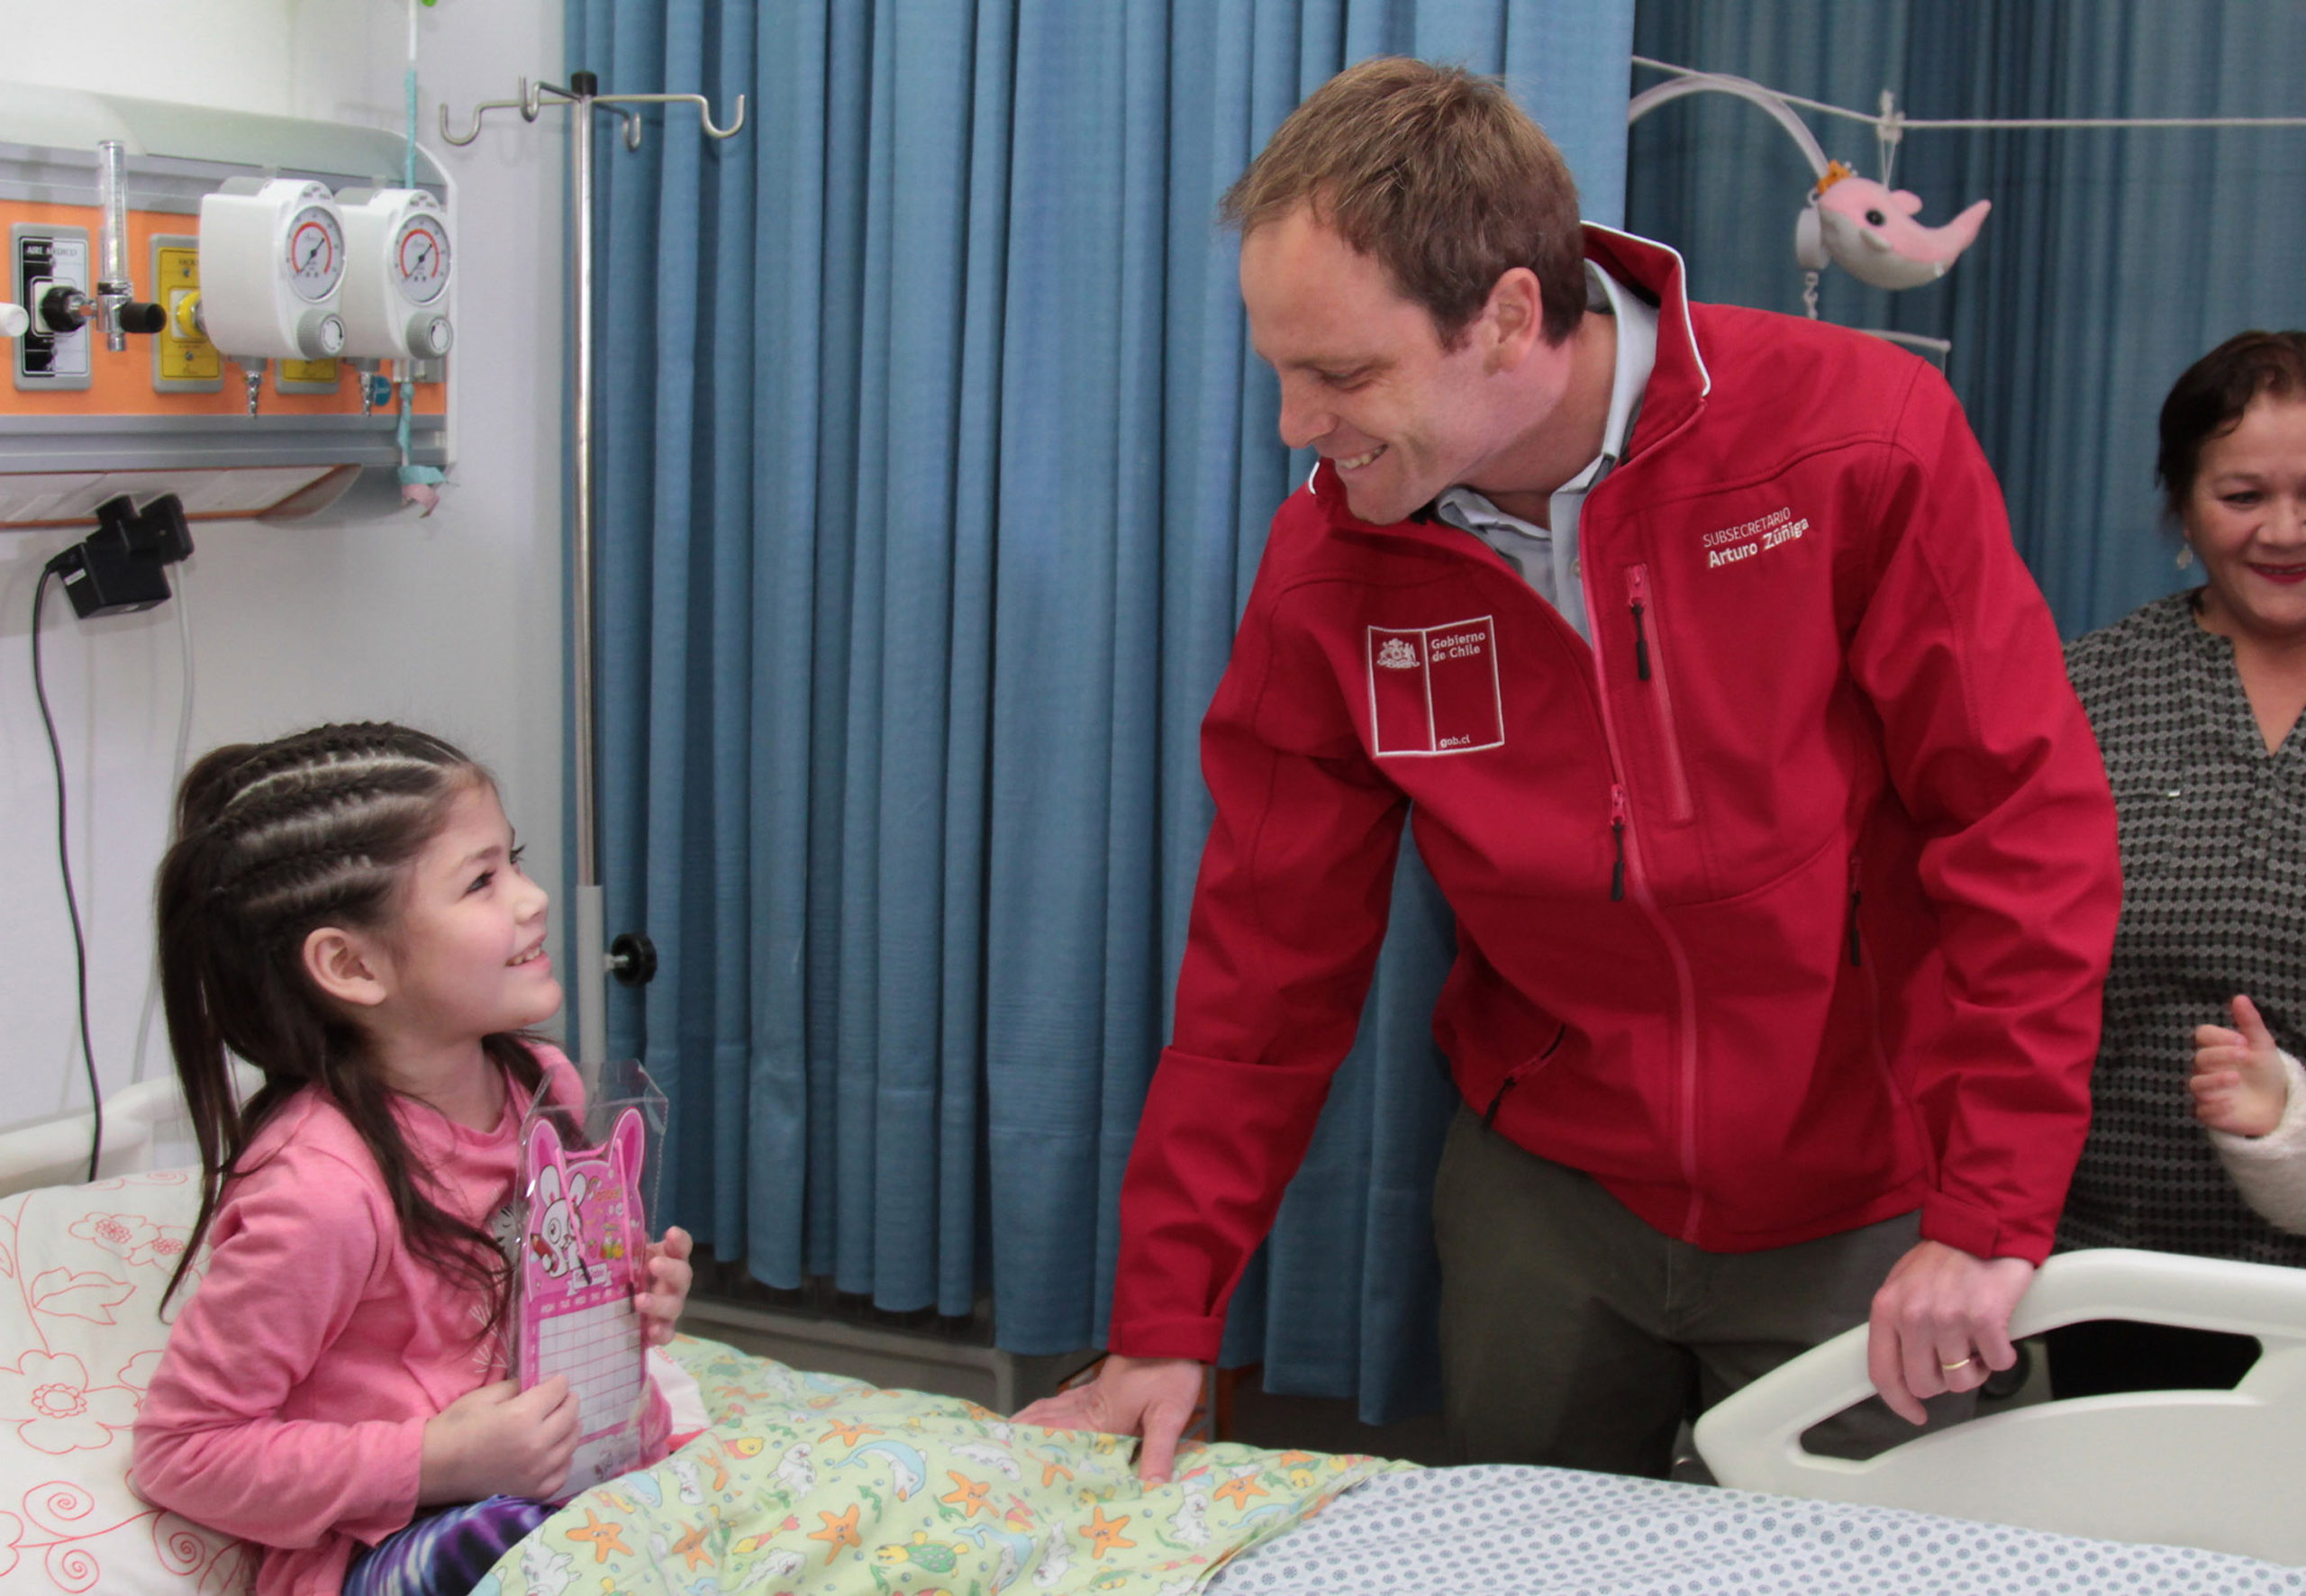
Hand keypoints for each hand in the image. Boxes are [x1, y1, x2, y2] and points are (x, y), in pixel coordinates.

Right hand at [418, 1377, 578, 1503]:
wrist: (434, 1469)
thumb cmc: (455, 1428)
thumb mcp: (484, 1397)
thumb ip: (516, 1388)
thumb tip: (537, 1387)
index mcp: (523, 1416)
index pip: (558, 1392)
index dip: (558, 1383)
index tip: (557, 1382)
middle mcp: (537, 1444)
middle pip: (570, 1416)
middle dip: (568, 1402)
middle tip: (562, 1399)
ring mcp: (538, 1472)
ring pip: (571, 1443)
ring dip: (569, 1428)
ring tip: (560, 1423)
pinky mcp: (534, 1492)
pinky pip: (562, 1472)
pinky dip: (563, 1458)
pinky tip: (554, 1452)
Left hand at [634, 1226, 693, 1345]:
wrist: (622, 1311)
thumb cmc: (626, 1276)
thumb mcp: (624, 1261)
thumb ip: (623, 1251)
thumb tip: (612, 1238)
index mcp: (667, 1260)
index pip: (680, 1247)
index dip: (679, 1240)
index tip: (671, 1233)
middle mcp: (674, 1283)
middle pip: (683, 1274)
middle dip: (670, 1269)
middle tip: (654, 1265)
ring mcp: (670, 1307)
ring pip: (674, 1305)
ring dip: (659, 1303)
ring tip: (639, 1301)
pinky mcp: (662, 1329)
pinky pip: (668, 1333)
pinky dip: (661, 1332)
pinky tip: (651, 1330)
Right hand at [1012, 1355, 1202, 1484]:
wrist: (1171, 1333)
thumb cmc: (1170, 1371)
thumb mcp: (1168, 1414)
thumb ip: (1157, 1451)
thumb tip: (1151, 1488)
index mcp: (1100, 1418)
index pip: (1061, 1440)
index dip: (1036, 1453)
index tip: (1011, 1465)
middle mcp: (1088, 1406)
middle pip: (1046, 1423)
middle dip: (1021, 1437)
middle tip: (995, 1452)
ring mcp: (1090, 1393)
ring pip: (1049, 1409)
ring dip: (1028, 1422)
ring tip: (1006, 1436)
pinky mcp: (1098, 1386)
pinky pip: (1061, 1400)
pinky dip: (1044, 1408)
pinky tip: (1040, 1412)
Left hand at [1866, 1239, 2033, 1424]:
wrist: (1981, 1227)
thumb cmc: (1943, 1257)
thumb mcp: (1902, 1285)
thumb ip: (1896, 1324)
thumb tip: (1899, 1366)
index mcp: (1887, 1309)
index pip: (1883, 1372)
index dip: (1898, 1401)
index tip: (1914, 1413)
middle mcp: (1914, 1316)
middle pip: (1925, 1384)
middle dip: (1943, 1380)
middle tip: (1955, 1360)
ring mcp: (1949, 1319)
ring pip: (1962, 1380)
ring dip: (1975, 1369)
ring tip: (1975, 1342)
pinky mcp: (1985, 1319)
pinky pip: (1998, 1364)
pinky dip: (2001, 1356)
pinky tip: (1996, 1335)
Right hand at [2192, 995, 2288, 1138]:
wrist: (2277, 1105)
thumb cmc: (2265, 1073)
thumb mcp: (2263, 1046)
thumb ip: (2250, 1022)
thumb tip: (2240, 997)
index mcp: (2216, 1049)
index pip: (2202, 1035)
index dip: (2219, 1037)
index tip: (2243, 1041)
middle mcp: (2207, 1070)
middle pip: (2200, 1058)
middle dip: (2221, 1055)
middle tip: (2246, 1055)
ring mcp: (2207, 1092)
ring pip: (2196, 1084)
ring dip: (2214, 1080)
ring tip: (2236, 1079)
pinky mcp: (2210, 1114)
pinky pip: (2202, 1110)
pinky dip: (2215, 1106)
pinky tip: (2231, 1103)